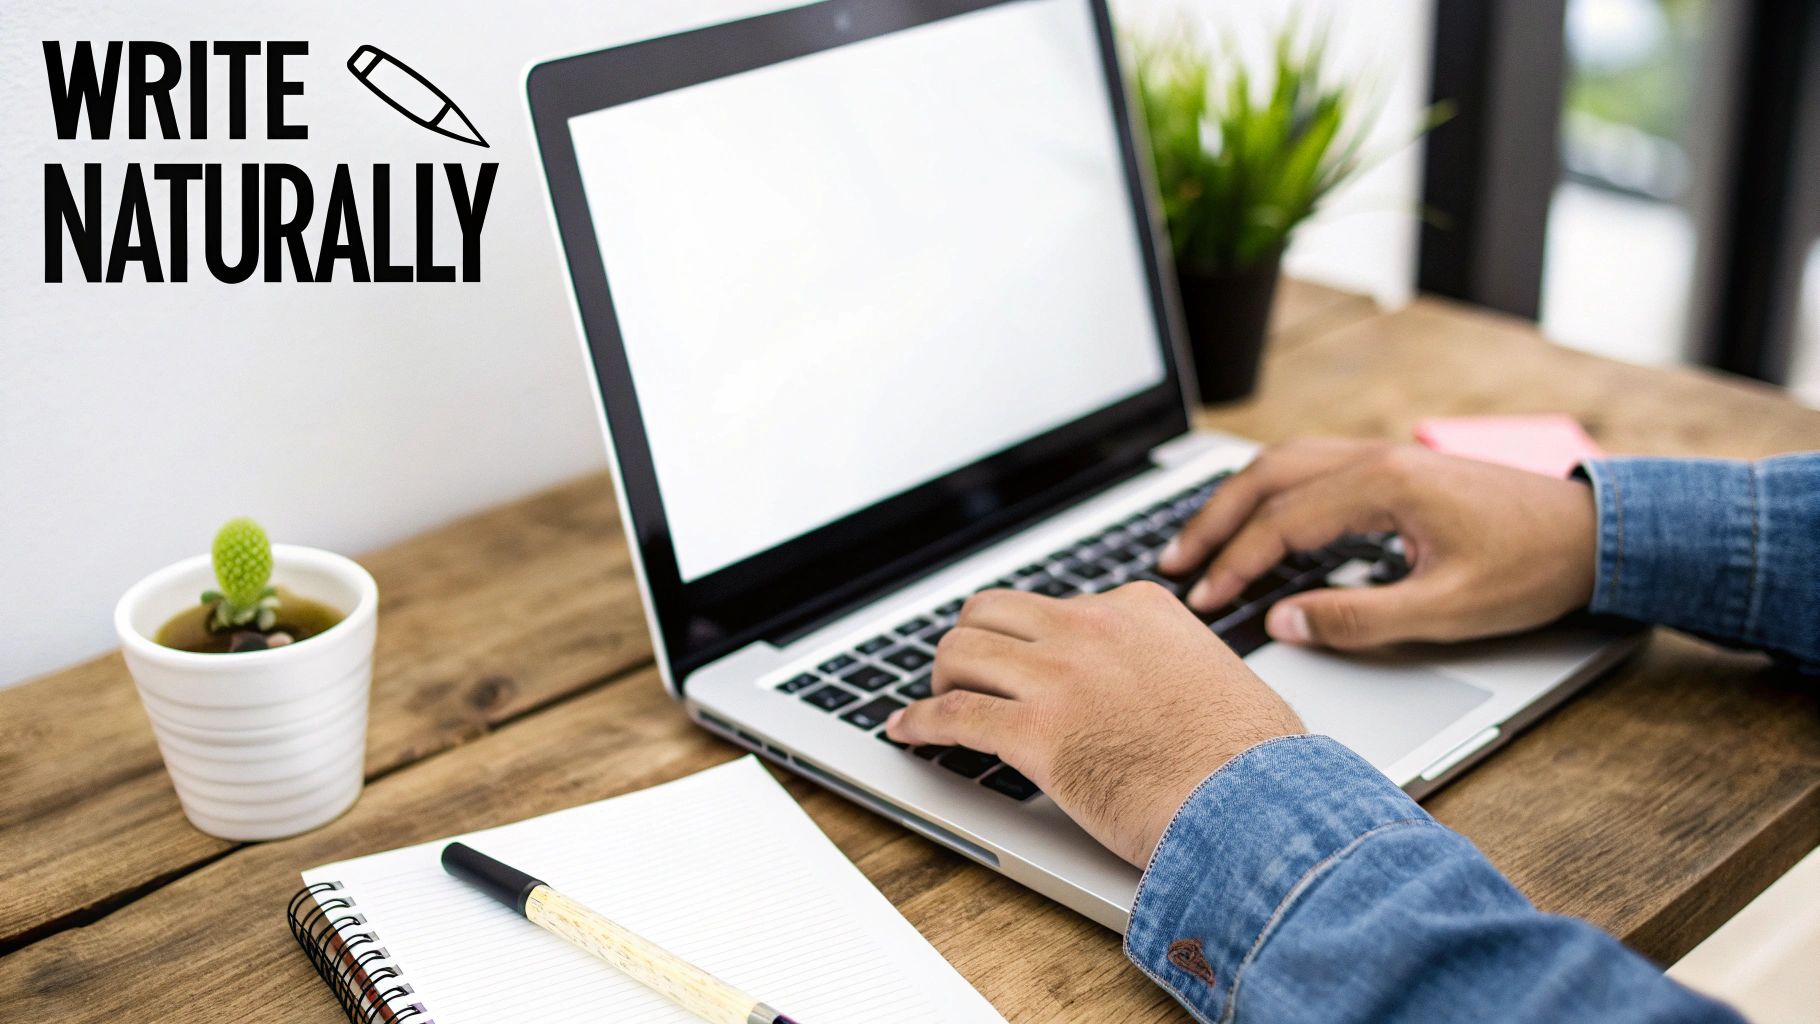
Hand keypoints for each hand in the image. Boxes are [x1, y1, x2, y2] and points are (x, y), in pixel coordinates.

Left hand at [884, 584, 1302, 866]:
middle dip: (972, 643)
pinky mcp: (1034, 732)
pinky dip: (919, 722)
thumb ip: (1175, 667)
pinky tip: (906, 732)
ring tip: (937, 702)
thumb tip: (1169, 689)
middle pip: (993, 612)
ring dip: (941, 679)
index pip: (1059, 605)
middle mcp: (1092, 628)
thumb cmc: (1253, 761)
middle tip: (967, 675)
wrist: (1256, 804)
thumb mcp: (1218, 678)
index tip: (1019, 659)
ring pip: (961, 652)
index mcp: (1139, 609)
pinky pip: (952, 714)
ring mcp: (1060, 676)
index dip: (1030, 638)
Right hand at [1156, 439, 1597, 648]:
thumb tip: (1285, 621)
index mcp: (1383, 485)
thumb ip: (1359, 618)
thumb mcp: (1447, 610)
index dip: (1234, 564)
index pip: (1281, 520)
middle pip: (1265, 477)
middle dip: (1211, 521)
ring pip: (1283, 464)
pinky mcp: (1392, 467)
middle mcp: (1374, 458)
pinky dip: (1267, 491)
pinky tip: (1257, 518)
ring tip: (1198, 541)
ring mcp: (1382, 457)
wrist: (1594, 533)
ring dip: (1234, 500)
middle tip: (1173, 565)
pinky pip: (1308, 467)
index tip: (1204, 600)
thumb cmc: (1531, 568)